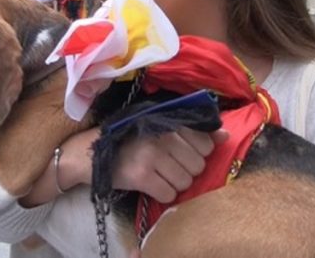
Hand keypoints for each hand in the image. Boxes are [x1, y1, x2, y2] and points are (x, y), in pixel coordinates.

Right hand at [112, 127, 228, 202]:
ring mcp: (152, 155)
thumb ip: (193, 130)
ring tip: (158, 175)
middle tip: (166, 166)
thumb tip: (226, 135)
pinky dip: (162, 194)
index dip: (196, 154)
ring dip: (174, 184)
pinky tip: (150, 184)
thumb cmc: (128, 138)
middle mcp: (163, 136)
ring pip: (185, 182)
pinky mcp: (141, 176)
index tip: (180, 154)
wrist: (89, 153)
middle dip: (186, 170)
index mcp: (169, 121)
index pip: (205, 144)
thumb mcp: (159, 126)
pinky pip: (169, 194)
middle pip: (198, 166)